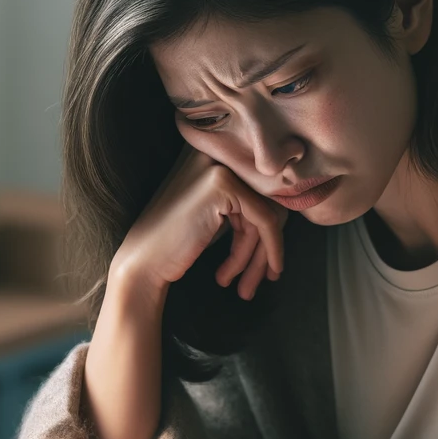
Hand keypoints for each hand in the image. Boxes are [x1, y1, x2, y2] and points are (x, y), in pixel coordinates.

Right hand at [110, 142, 288, 302]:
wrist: (143, 263)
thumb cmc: (178, 243)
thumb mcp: (220, 214)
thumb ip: (250, 201)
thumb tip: (294, 202)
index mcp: (213, 153)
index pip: (261, 186)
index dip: (270, 226)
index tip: (267, 262)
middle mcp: (215, 151)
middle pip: (268, 197)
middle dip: (267, 245)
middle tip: (262, 279)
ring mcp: (218, 164)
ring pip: (268, 211)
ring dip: (260, 255)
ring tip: (246, 287)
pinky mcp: (222, 183)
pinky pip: (264, 220)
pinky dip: (265, 251)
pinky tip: (243, 278)